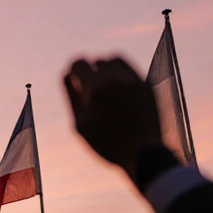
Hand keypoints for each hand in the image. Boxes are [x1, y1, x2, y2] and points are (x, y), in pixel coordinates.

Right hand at [63, 57, 162, 181]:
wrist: (142, 152)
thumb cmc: (106, 142)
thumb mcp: (80, 123)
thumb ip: (71, 95)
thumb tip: (66, 74)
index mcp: (95, 89)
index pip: (79, 63)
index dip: (73, 69)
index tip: (73, 77)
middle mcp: (115, 80)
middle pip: (97, 61)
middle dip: (90, 70)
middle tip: (88, 85)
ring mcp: (133, 81)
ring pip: (114, 60)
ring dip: (105, 67)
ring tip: (103, 83)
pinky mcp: (146, 85)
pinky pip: (129, 68)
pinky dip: (120, 72)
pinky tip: (117, 86)